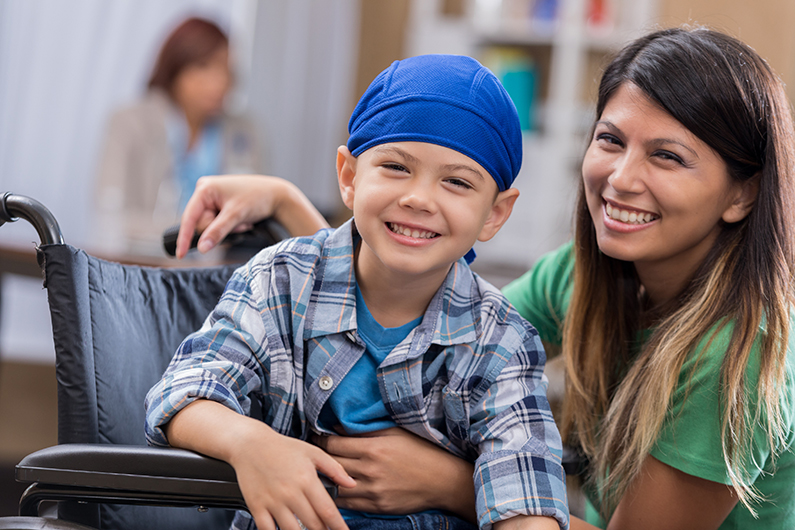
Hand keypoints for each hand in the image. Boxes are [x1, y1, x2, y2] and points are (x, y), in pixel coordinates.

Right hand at [165, 400, 354, 529]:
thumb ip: (334, 469)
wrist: (250, 444)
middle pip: (313, 524)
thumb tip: (352, 484)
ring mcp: (273, 502)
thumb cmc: (282, 447)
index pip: (327, 511)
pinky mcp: (257, 506)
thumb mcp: (313, 452)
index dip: (338, 526)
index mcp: (307, 480)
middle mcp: (291, 493)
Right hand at [175, 175, 328, 258]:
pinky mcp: (219, 205)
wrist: (276, 195)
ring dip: (227, 228)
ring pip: (210, 226)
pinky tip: (242, 219)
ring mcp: (212, 198)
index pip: (189, 217)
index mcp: (204, 189)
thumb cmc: (257, 198)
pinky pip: (218, 223)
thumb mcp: (236, 216)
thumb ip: (217, 232)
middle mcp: (205, 191)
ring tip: (242, 220)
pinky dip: (231, 225)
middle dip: (219, 228)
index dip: (184, 237)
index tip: (180, 255)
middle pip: (201, 224)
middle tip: (238, 222)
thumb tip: (201, 248)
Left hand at [312, 427, 475, 521]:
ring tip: (317, 473)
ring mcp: (373, 491)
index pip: (333, 444)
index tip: (315, 437)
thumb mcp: (394, 432)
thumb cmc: (419, 451)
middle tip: (312, 454)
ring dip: (325, 480)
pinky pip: (348, 504)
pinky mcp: (377, 506)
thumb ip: (365, 429)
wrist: (441, 480)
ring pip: (335, 487)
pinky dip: (337, 497)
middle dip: (319, 458)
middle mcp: (370, 470)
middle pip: (331, 464)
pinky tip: (333, 490)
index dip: (320, 439)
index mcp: (374, 448)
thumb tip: (338, 426)